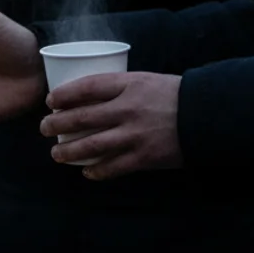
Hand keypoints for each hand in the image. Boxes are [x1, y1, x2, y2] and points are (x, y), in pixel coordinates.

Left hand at [41, 73, 183, 179]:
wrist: (209, 116)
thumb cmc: (175, 95)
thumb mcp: (145, 80)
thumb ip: (120, 88)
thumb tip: (89, 95)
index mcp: (128, 85)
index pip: (86, 87)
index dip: (63, 95)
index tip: (50, 101)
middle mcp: (127, 109)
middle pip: (81, 118)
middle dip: (56, 124)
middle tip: (44, 128)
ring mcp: (134, 135)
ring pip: (90, 146)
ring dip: (68, 151)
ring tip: (56, 154)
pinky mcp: (144, 157)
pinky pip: (112, 167)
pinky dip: (96, 171)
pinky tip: (86, 172)